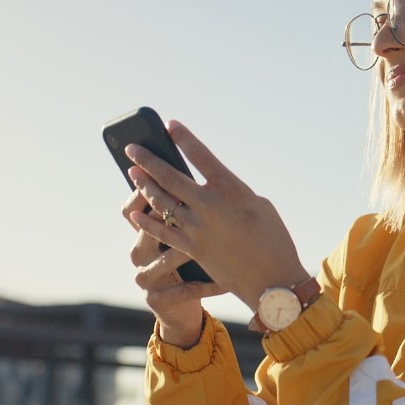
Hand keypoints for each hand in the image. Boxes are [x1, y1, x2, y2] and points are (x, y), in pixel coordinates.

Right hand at [123, 189, 225, 346]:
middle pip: (145, 228)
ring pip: (168, 258)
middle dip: (169, 213)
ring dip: (191, 250)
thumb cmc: (188, 266)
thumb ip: (185, 214)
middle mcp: (139, 255)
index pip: (131, 209)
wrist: (181, 309)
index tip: (167, 178)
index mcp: (143, 235)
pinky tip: (225, 283)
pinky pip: (187, 289)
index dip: (144, 193)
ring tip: (212, 242)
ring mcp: (146, 278)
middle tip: (192, 202)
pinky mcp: (158, 300)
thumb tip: (202, 183)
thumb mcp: (182, 239)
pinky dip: (209, 285)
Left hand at [125, 120, 309, 313]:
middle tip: (132, 148)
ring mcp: (198, 228)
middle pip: (170, 177)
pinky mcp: (192, 249)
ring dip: (144, 186)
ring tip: (133, 173)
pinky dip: (146, 221)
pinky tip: (135, 212)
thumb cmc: (272, 238)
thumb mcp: (258, 205)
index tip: (169, 125)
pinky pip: (162, 232)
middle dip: (148, 160)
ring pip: (162, 202)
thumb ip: (230, 192)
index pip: (201, 156)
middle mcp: (210, 206)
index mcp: (231, 189)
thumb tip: (207, 187)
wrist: (272, 279)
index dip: (183, 138)